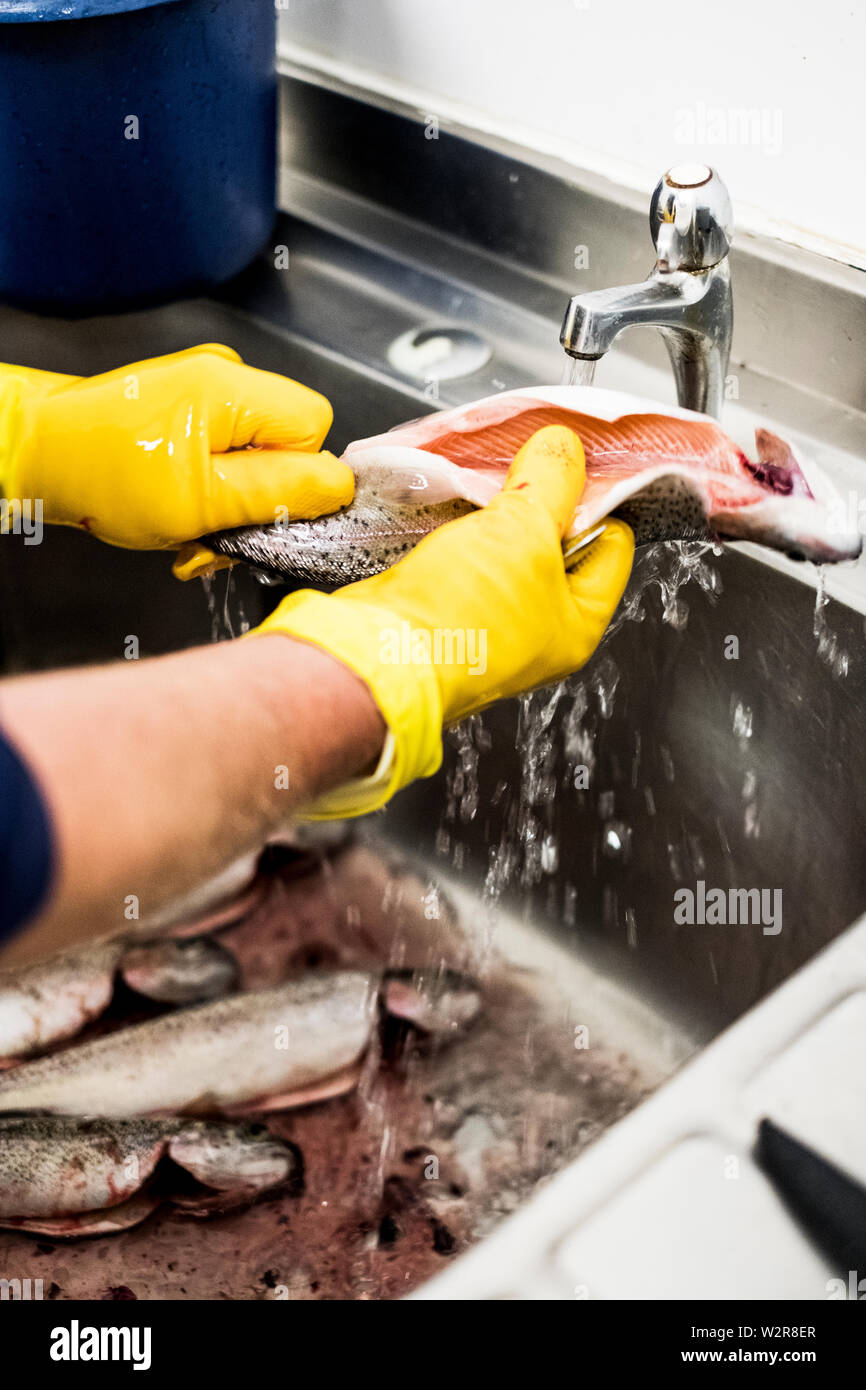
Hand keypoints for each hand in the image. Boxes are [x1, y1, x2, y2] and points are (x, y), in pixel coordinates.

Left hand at [0, 345, 351, 549]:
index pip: (316, 428)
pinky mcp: (182, 406)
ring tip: (188, 529)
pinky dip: (208, 491)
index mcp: (234, 388)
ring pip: (255, 456)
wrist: (36, 454)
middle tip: (216, 533)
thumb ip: (282, 492)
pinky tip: (178, 512)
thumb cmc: (106, 476)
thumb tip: (342, 487)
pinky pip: (223, 454)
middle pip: (287, 444)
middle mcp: (224, 376)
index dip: (297, 477)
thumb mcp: (204, 500)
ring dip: (231, 504)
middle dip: (260, 499)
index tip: (260, 510)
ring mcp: (201, 390)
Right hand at [254, 425, 634, 815]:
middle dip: (540, 501)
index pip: (611, 547)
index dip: (598, 498)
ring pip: (504, 547)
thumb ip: (554, 482)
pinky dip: (458, 528)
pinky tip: (451, 500)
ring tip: (485, 474)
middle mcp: (536, 631)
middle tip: (525, 461)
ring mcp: (487, 622)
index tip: (572, 462)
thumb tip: (565, 446)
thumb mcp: (525, 532)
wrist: (376, 655)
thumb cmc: (461, 615)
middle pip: (556, 545)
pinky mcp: (442, 610)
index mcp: (577, 626)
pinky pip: (462, 557)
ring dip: (494, 511)